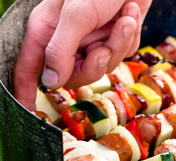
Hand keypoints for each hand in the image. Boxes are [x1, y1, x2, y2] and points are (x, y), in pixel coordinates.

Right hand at [13, 0, 151, 109]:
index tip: (28, 111)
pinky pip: (123, 53)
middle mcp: (69, 39)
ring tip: (123, 19)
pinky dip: (129, 37)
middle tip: (102, 47)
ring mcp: (93, 40)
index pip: (30, 68)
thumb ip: (60, 49)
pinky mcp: (115, 39)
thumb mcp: (76, 15)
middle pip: (76, 75)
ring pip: (104, 66)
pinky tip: (129, 15)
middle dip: (95, 63)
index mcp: (48, 30)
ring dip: (117, 44)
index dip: (27, 90)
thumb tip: (51, 82)